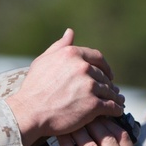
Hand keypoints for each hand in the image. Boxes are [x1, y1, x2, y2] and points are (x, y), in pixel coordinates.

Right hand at [6, 28, 125, 145]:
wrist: (29, 113)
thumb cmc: (34, 87)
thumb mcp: (43, 61)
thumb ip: (59, 46)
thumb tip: (70, 32)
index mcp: (72, 54)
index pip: (97, 57)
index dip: (104, 66)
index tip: (107, 73)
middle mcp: (83, 67)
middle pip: (103, 75)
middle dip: (107, 83)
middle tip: (109, 90)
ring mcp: (89, 86)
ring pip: (109, 90)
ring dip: (114, 96)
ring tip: (116, 101)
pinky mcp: (93, 105)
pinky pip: (112, 106)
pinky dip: (116, 108)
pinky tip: (116, 111)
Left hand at [56, 117, 139, 145]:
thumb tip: (110, 121)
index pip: (123, 137)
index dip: (109, 122)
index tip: (97, 114)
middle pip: (107, 139)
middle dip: (92, 123)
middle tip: (80, 114)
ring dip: (78, 131)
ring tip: (69, 122)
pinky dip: (66, 144)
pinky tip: (61, 136)